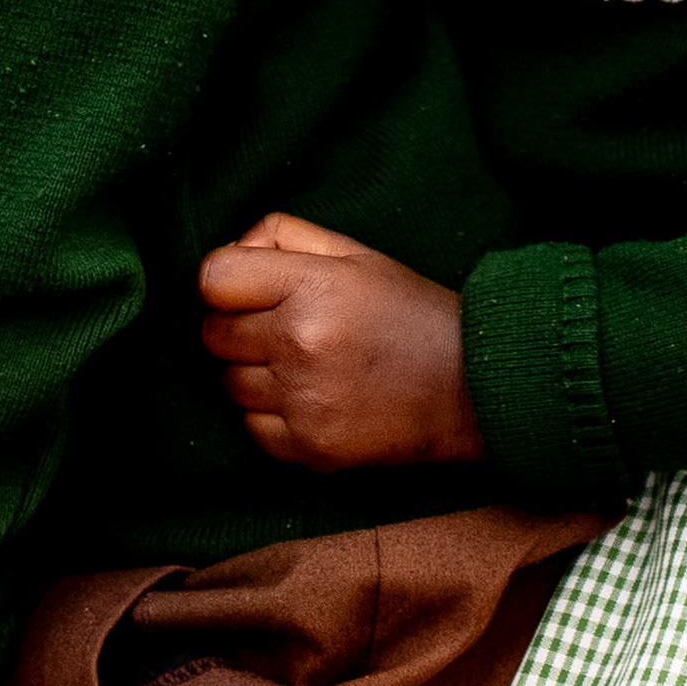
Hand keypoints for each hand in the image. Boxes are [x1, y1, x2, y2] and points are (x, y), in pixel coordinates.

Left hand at [198, 214, 483, 471]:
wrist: (474, 390)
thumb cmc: (411, 314)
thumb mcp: (357, 255)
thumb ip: (285, 236)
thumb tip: (233, 250)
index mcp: (312, 287)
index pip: (212, 278)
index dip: (225, 283)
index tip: (249, 291)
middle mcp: (301, 344)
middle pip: (213, 335)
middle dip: (238, 328)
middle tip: (283, 328)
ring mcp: (304, 402)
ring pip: (228, 384)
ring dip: (253, 374)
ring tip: (303, 366)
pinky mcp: (310, 449)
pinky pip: (250, 428)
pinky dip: (269, 416)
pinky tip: (310, 400)